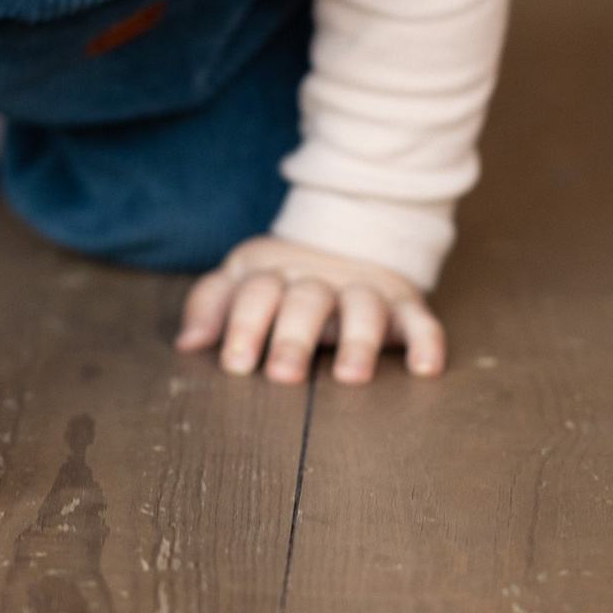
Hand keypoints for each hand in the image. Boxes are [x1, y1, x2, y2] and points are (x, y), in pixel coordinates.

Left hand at [176, 238, 445, 385]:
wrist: (348, 236)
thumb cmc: (282, 276)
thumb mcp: (241, 277)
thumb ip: (211, 305)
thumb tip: (186, 342)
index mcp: (276, 274)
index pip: (258, 293)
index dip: (246, 325)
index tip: (236, 363)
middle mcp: (321, 281)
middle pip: (308, 301)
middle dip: (295, 337)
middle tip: (282, 374)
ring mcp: (364, 290)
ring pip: (364, 308)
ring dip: (358, 340)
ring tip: (349, 377)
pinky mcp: (403, 303)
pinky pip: (420, 319)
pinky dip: (426, 340)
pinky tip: (424, 368)